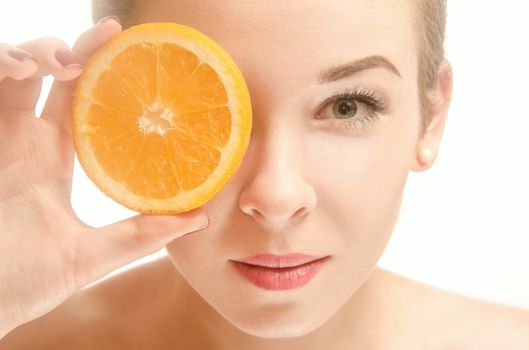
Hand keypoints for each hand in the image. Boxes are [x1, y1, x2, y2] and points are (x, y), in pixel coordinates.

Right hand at [0, 18, 208, 337]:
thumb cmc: (25, 282)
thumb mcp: (92, 255)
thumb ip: (141, 236)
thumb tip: (200, 218)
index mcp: (55, 160)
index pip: (84, 103)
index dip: (104, 74)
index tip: (132, 48)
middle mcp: (26, 142)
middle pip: (50, 76)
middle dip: (75, 48)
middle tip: (108, 34)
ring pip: (11, 70)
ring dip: (33, 50)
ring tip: (62, 61)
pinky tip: (20, 70)